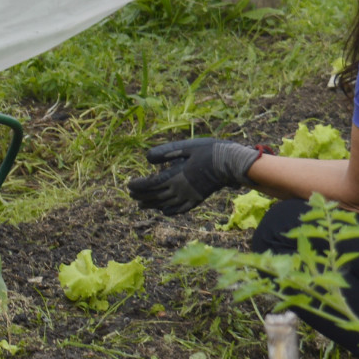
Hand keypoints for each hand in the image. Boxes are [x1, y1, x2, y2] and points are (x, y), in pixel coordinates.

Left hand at [127, 138, 260, 214]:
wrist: (229, 164)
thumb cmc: (208, 151)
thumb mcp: (185, 147)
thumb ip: (165, 153)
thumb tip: (146, 159)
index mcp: (175, 176)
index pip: (150, 184)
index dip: (137, 186)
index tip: (129, 184)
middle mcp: (179, 190)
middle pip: (155, 197)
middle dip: (141, 196)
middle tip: (131, 195)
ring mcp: (188, 197)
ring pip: (165, 205)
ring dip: (151, 205)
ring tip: (141, 205)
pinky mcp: (197, 200)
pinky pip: (180, 210)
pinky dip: (169, 211)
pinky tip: (164, 211)